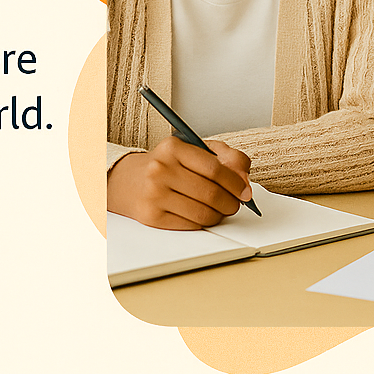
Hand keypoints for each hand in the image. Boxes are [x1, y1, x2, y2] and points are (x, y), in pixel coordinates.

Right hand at [106, 137, 251, 229]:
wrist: (128, 181)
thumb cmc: (166, 165)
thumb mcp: (193, 150)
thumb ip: (225, 157)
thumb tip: (244, 180)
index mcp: (172, 148)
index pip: (215, 168)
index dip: (236, 183)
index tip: (245, 191)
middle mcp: (160, 169)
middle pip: (212, 193)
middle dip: (231, 202)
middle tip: (235, 203)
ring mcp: (154, 194)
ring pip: (204, 213)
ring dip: (219, 215)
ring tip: (219, 209)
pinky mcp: (151, 216)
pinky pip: (191, 225)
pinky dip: (203, 222)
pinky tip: (200, 214)